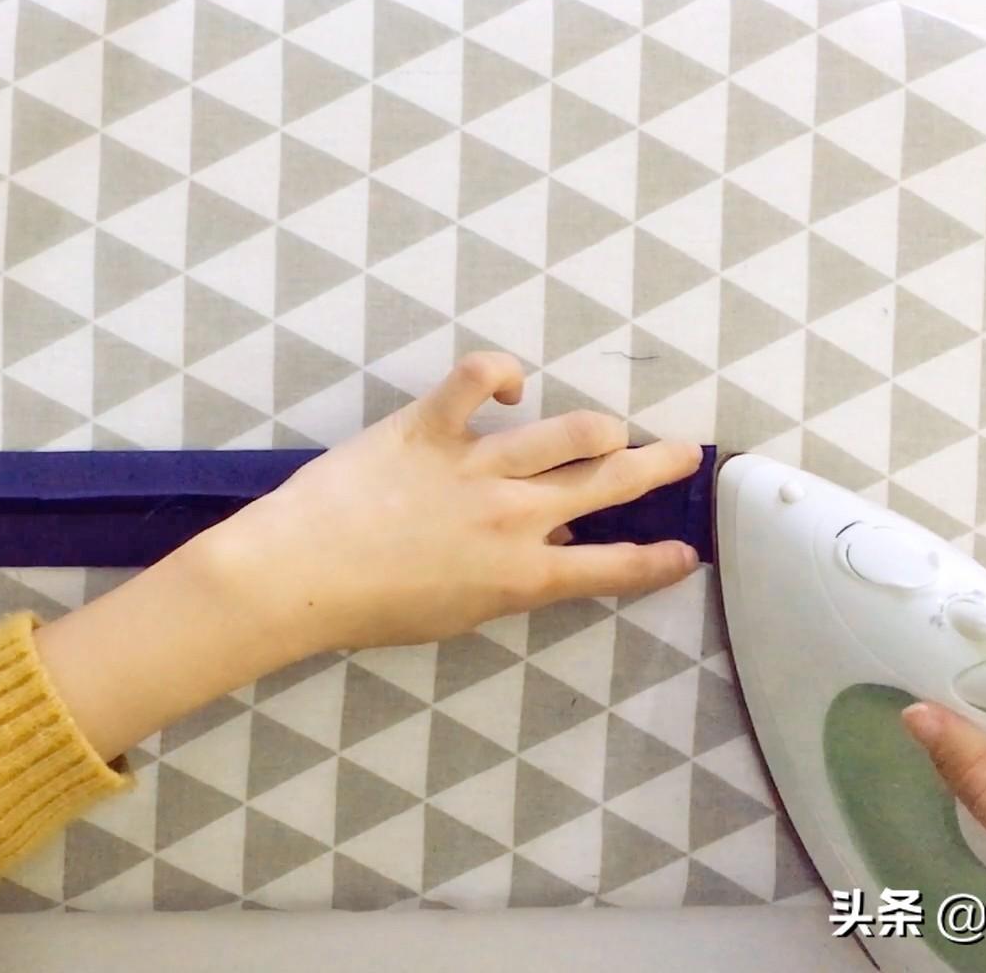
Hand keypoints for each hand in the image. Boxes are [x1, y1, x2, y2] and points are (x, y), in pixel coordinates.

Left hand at [205, 350, 702, 652]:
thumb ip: (511, 583)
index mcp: (521, 575)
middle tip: (686, 454)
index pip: (611, 569)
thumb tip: (552, 554)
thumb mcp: (459, 614)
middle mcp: (513, 517)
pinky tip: (509, 385)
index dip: (656, 561)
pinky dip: (501, 372)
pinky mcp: (431, 425)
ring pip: (569, 432)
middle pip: (608, 484)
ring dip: (603, 428)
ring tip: (614, 428)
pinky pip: (479, 377)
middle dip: (657, 468)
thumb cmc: (370, 609)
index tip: (686, 552)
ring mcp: (475, 466)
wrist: (299, 575)